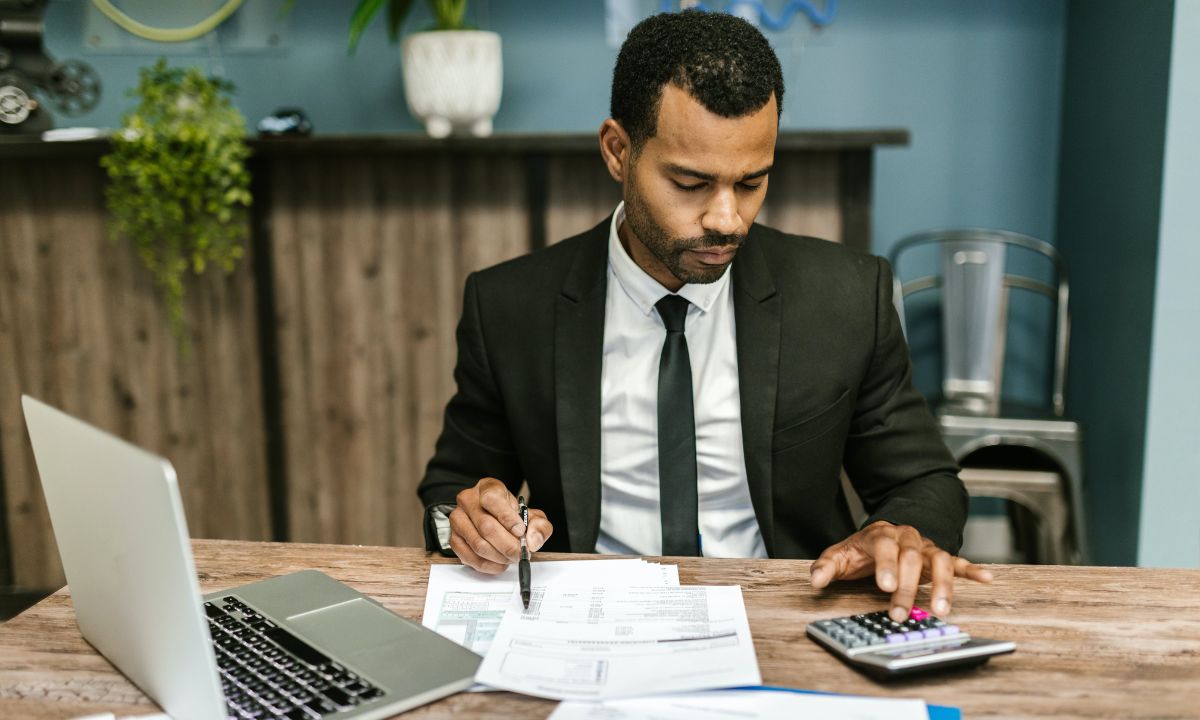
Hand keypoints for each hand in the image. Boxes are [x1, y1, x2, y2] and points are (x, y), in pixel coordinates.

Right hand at [449, 477, 552, 573]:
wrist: (495, 520)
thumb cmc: (512, 516)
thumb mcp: (532, 516)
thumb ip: (539, 526)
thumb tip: (533, 540)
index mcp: (487, 488)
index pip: (492, 500)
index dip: (507, 518)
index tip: (520, 531)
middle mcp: (468, 500)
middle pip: (486, 527)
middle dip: (508, 545)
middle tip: (520, 553)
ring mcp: (458, 520)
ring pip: (478, 545)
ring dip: (499, 557)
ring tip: (511, 558)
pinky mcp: (454, 538)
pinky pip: (470, 557)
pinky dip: (488, 565)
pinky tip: (499, 563)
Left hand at [809, 521, 992, 621]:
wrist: (881, 535)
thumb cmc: (860, 550)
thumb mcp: (839, 556)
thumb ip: (826, 567)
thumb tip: (816, 580)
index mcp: (880, 534)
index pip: (885, 547)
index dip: (886, 566)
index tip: (885, 586)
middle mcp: (906, 537)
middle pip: (911, 558)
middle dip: (906, 587)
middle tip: (899, 612)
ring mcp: (924, 547)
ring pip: (938, 560)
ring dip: (941, 585)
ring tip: (940, 609)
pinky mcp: (939, 557)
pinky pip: (957, 562)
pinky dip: (971, 570)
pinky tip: (986, 578)